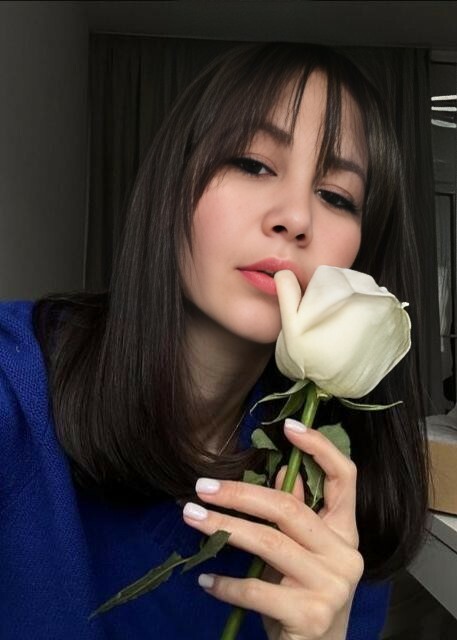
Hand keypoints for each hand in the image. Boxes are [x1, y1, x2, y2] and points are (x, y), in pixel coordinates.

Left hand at [182, 420, 363, 639]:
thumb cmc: (305, 598)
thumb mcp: (302, 554)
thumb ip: (295, 515)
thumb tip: (280, 471)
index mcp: (345, 532)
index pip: (345, 478)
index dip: (320, 448)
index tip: (289, 427)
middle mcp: (346, 554)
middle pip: (289, 508)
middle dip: (240, 494)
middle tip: (201, 487)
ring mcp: (332, 585)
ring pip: (269, 543)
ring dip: (224, 528)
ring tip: (190, 517)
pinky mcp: (312, 616)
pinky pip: (258, 590)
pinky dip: (226, 584)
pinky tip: (205, 580)